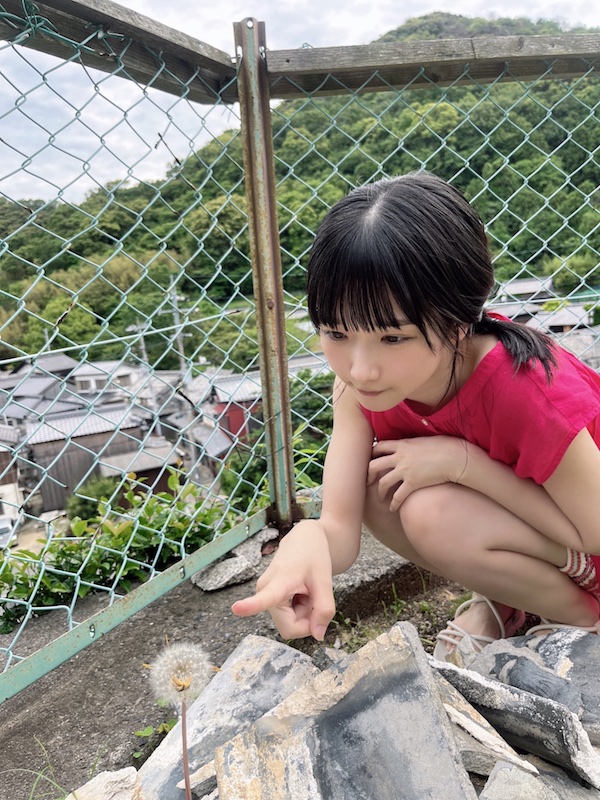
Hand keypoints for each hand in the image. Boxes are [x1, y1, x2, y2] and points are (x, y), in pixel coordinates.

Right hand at [231, 520, 335, 640]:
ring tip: (307, 592)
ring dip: (304, 613)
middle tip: (314, 597)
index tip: (236, 609)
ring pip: (289, 623)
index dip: (251, 606)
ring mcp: (264, 595)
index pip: (265, 597)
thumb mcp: (325, 580)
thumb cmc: (313, 555)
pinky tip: (301, 593)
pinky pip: (287, 618)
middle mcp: (264, 590)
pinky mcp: (266, 598)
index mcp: (278, 581)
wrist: (304, 540)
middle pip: (289, 626)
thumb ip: (324, 609)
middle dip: (307, 619)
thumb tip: (317, 635)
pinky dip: (300, 610)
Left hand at [367, 436, 466, 511]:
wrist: (454, 457)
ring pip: (383, 482)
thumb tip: (410, 446)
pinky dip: (393, 504)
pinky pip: (397, 496)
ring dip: (379, 492)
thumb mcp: (423, 440)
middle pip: (373, 465)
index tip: (371, 459)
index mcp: (402, 444)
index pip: (379, 446)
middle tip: (368, 481)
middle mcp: (400, 457)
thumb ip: (412, 444)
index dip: (372, 453)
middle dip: (368, 474)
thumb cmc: (444, 446)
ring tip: (380, 497)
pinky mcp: (413, 483)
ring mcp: (405, 471)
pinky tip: (392, 508)